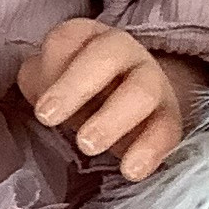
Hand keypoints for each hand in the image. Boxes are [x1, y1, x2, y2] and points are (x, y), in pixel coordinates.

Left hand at [15, 19, 208, 182]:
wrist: (126, 107)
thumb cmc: (79, 90)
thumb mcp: (50, 81)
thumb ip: (38, 82)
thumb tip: (40, 99)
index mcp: (86, 37)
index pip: (68, 38)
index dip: (52, 67)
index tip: (42, 108)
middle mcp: (122, 50)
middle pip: (105, 55)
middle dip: (75, 85)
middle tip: (49, 118)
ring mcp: (151, 80)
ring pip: (140, 91)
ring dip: (113, 118)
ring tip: (87, 145)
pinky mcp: (169, 115)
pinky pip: (166, 129)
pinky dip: (150, 150)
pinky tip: (131, 170)